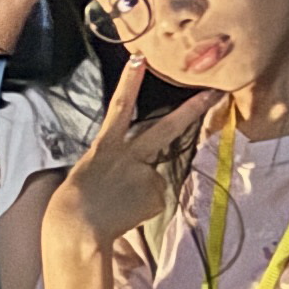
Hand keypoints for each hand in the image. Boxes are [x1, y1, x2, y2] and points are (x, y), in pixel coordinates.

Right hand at [48, 51, 209, 250]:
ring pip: (154, 177)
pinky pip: (154, 198)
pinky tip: (126, 213)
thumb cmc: (73, 203)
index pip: (119, 108)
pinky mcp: (156, 196)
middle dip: (192, 110)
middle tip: (214, 93)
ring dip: (141, 189)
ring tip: (118, 205)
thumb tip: (141, 170)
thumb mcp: (90, 171)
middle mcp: (129, 155)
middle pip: (166, 129)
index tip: (140, 59)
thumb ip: (116, 162)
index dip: (129, 82)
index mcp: (106, 146)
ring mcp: (146, 175)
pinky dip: (144, 205)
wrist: (77, 229)